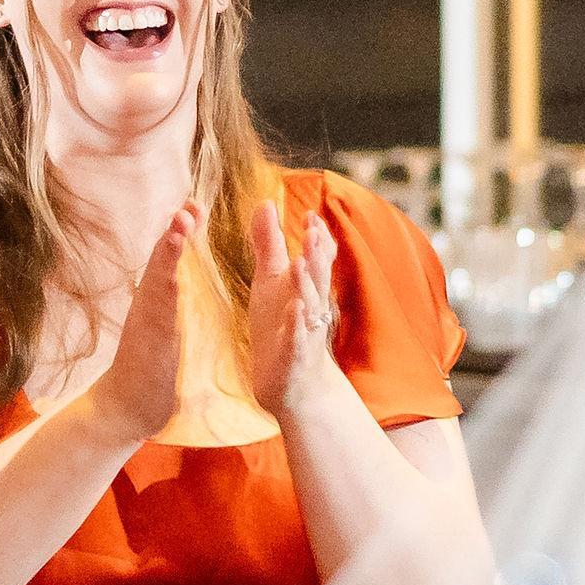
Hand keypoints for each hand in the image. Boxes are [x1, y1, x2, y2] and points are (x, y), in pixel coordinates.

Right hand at [83, 205, 199, 443]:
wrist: (124, 409)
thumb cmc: (151, 370)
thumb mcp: (167, 329)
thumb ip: (171, 304)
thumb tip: (179, 280)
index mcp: (158, 302)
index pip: (170, 260)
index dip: (181, 232)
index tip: (194, 203)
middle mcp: (149, 307)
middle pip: (162, 262)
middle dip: (175, 232)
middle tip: (188, 202)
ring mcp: (147, 325)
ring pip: (159, 281)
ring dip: (169, 252)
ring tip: (181, 223)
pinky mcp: (150, 347)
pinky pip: (159, 317)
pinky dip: (165, 295)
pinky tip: (172, 278)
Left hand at [245, 205, 341, 409]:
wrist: (290, 383)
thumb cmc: (282, 324)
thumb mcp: (272, 280)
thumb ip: (270, 243)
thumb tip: (266, 201)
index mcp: (305, 287)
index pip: (316, 258)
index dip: (317, 238)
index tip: (312, 213)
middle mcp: (310, 307)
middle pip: (316, 277)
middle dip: (317, 253)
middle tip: (314, 229)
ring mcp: (303, 333)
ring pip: (308, 306)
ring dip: (306, 284)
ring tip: (300, 261)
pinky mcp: (291, 358)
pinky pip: (296, 341)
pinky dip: (296, 326)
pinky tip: (293, 310)